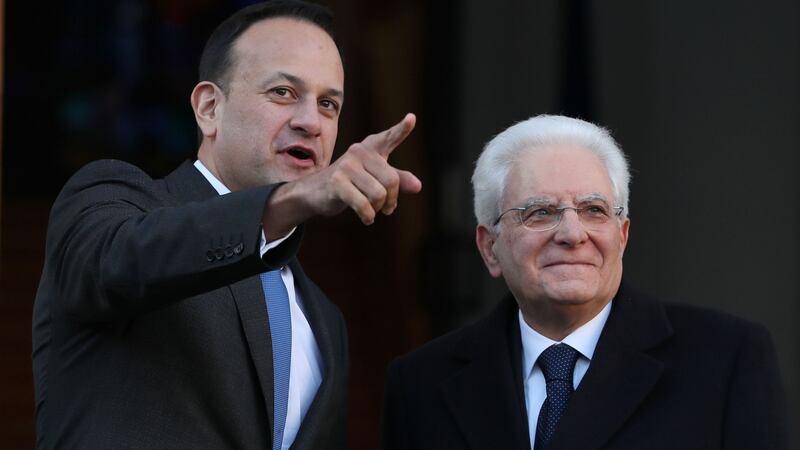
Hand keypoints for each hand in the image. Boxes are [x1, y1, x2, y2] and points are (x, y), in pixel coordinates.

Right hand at [265, 114, 421, 237]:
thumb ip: (397, 180)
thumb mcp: (375, 179)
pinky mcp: (337, 182)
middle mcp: (359, 152)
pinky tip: (367, 218)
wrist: (315, 192)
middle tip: (387, 208)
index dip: (402, 129)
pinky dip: (368, 216)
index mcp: (370, 148)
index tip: (412, 118)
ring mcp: (347, 166)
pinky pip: (364, 204)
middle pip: (392, 181)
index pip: (389, 138)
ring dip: (379, 209)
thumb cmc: (350, 183)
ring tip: (372, 210)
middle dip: (391, 200)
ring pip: (379, 194)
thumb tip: (418, 186)